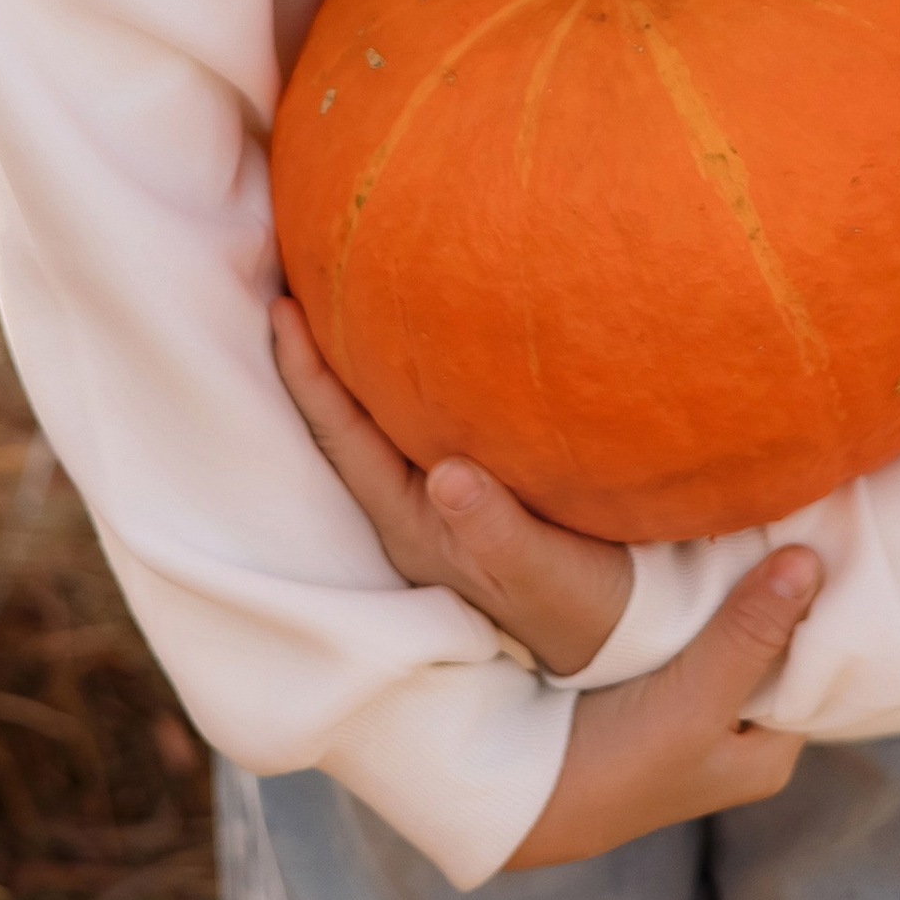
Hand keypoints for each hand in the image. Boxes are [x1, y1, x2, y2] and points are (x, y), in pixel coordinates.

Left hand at [273, 294, 631, 678]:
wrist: (616, 631)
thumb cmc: (578, 605)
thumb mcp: (543, 574)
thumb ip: (497, 530)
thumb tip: (449, 475)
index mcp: (408, 522)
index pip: (340, 436)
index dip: (306, 373)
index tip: (282, 308)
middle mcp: (409, 502)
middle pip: (342, 416)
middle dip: (315, 350)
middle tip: (299, 269)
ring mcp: (436, 492)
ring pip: (378, 412)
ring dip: (357, 354)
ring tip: (343, 284)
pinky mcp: (469, 480)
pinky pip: (419, 412)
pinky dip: (406, 367)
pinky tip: (419, 327)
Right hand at [506, 546, 823, 868]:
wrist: (524, 787)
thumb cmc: (621, 761)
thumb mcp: (696, 699)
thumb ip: (750, 635)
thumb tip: (809, 561)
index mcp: (768, 754)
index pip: (816, 670)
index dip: (820, 612)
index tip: (823, 543)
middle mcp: (740, 736)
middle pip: (773, 650)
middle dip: (776, 595)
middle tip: (786, 521)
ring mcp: (698, 712)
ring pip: (732, 638)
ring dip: (733, 593)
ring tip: (750, 525)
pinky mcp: (658, 690)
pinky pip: (694, 635)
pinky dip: (697, 602)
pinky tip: (697, 557)